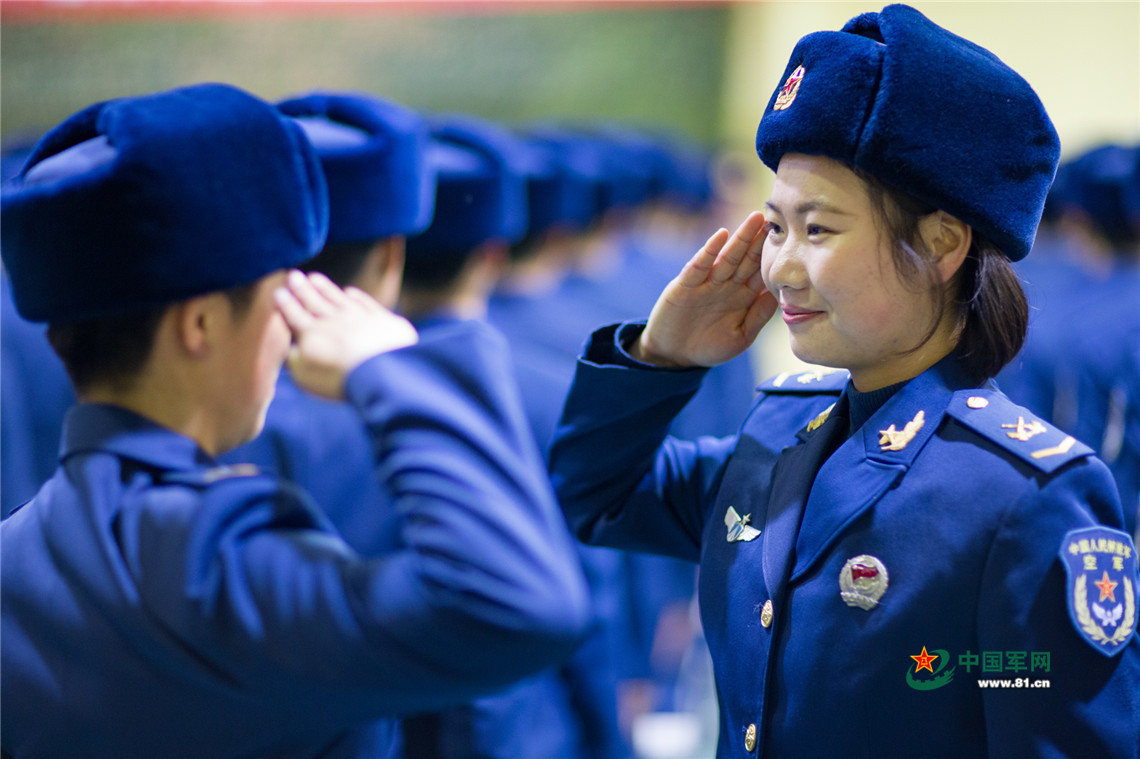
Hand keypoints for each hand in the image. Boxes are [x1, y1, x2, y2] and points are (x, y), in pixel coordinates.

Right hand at [275, 270, 417, 398]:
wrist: (382, 371)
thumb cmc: (338, 379)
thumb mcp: (305, 376)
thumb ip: (295, 360)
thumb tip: (293, 349)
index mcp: (311, 334)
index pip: (294, 315)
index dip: (286, 304)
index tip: (278, 292)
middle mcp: (333, 320)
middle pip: (314, 302)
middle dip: (302, 289)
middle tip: (293, 275)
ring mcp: (359, 316)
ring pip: (338, 298)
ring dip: (325, 288)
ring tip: (314, 278)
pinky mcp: (382, 319)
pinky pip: (365, 303)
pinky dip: (356, 297)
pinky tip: (350, 292)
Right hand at [633, 212, 777, 367]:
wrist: (674, 356)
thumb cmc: (709, 348)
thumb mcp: (740, 337)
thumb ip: (758, 317)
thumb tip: (779, 295)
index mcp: (743, 296)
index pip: (761, 272)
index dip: (775, 257)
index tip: (793, 239)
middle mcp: (727, 285)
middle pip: (747, 259)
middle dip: (761, 240)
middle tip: (778, 219)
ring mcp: (706, 283)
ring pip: (727, 257)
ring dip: (741, 238)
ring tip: (756, 219)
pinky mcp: (686, 285)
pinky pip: (699, 265)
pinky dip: (709, 251)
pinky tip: (721, 236)